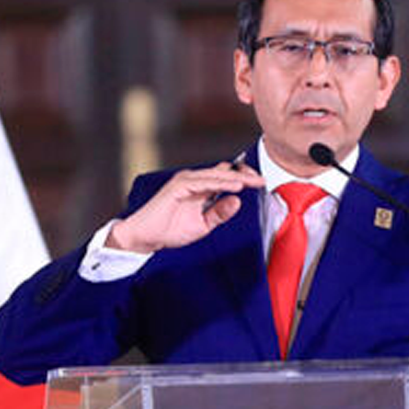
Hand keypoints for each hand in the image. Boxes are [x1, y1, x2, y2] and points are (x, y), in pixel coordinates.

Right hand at [107, 161, 264, 253]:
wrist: (146, 236)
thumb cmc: (170, 230)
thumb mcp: (203, 225)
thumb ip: (219, 213)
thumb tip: (237, 202)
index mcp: (199, 187)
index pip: (224, 176)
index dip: (242, 177)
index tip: (259, 183)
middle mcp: (193, 180)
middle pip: (223, 171)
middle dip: (244, 175)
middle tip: (262, 181)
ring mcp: (185, 181)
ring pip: (215, 175)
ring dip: (235, 178)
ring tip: (252, 182)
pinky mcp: (178, 185)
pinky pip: (204, 182)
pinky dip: (221, 183)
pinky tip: (235, 186)